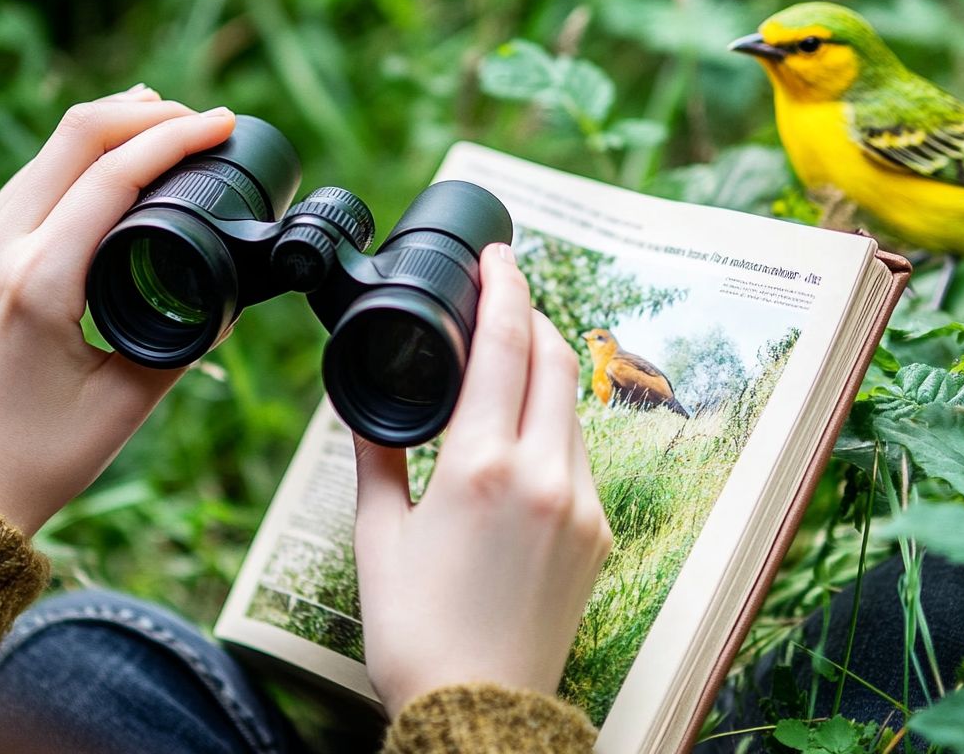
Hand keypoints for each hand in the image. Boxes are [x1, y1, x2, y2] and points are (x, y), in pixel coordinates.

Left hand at [0, 87, 236, 535]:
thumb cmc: (35, 454)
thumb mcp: (130, 398)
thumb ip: (189, 335)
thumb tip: (229, 295)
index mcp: (39, 281)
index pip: (114, 174)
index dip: (178, 137)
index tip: (225, 125)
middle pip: (76, 133)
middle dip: (149, 112)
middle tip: (205, 119)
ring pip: (52, 145)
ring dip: (116, 125)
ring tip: (174, 127)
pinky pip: (36, 175)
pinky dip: (85, 153)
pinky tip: (119, 158)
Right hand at [352, 243, 612, 713]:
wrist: (482, 711)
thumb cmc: (416, 630)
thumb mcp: (378, 536)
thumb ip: (375, 457)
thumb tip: (365, 409)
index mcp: (482, 466)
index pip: (505, 345)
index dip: (504, 286)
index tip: (497, 255)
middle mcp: (545, 474)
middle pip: (555, 357)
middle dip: (532, 313)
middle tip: (503, 292)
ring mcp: (581, 502)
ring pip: (573, 403)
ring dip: (547, 366)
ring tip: (511, 354)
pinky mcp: (598, 531)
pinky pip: (581, 452)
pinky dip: (556, 421)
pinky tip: (527, 427)